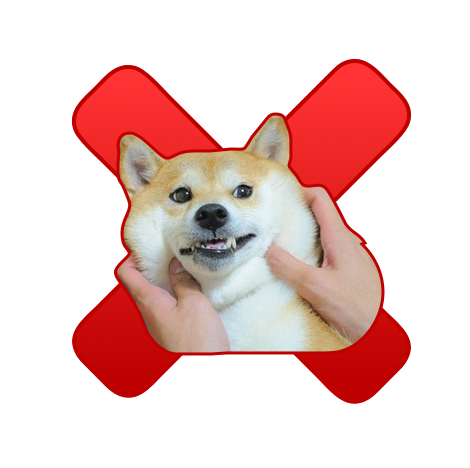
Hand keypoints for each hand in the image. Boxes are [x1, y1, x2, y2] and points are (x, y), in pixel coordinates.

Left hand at [117, 255, 229, 352]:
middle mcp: (149, 313)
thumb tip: (175, 264)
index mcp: (149, 302)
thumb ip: (184, 282)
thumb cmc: (198, 342)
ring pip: (153, 294)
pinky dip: (174, 293)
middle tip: (170, 252)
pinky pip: (166, 306)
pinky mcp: (171, 330)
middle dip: (152, 265)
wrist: (203, 371)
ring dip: (165, 279)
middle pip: (139, 283)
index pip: (126, 273)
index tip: (149, 245)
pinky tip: (192, 290)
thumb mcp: (195, 304)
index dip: (132, 256)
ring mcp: (158, 323)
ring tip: (184, 267)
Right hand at [266, 187, 380, 342]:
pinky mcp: (345, 270)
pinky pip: (324, 252)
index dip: (301, 191)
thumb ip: (290, 268)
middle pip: (319, 216)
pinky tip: (296, 267)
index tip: (281, 196)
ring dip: (301, 235)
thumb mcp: (316, 287)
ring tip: (280, 243)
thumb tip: (268, 251)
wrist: (377, 330)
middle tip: (274, 220)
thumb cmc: (356, 308)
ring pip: (321, 235)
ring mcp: (347, 256)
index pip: (321, 199)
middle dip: (296, 214)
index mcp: (339, 238)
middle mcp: (345, 243)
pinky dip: (308, 251)